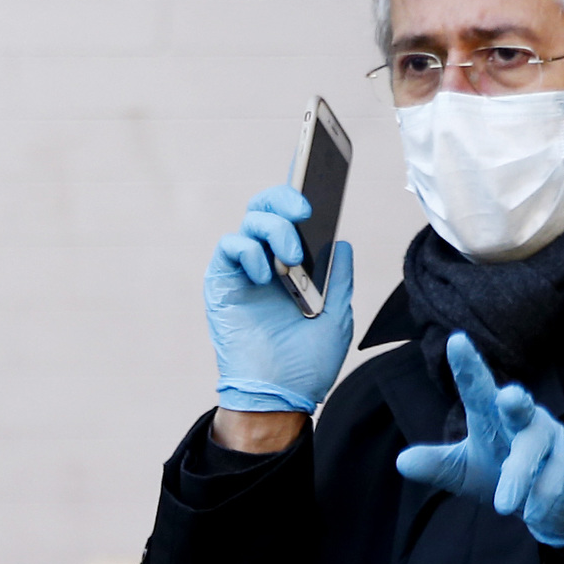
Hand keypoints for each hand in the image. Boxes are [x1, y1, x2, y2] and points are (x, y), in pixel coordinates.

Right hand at [206, 185, 354, 413]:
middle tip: (306, 211)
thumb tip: (342, 242)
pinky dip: (249, 252)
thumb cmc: (306, 364)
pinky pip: (229, 246)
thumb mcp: (337, 315)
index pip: (294, 219)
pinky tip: (265, 275)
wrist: (279, 396)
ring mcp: (242, 272)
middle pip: (268, 208)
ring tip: (293, 260)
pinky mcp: (222, 283)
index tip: (317, 167)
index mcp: (294, 266)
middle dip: (287, 199)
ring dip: (275, 231)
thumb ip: (339, 277)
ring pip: (250, 221)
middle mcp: (267, 262)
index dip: (299, 190)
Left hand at [392, 334, 563, 546]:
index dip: (467, 366)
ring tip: (504, 506)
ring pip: (535, 449)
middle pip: (520, 407)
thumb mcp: (465, 471)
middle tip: (510, 397)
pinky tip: (533, 512)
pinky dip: (542, 497)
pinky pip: (558, 476)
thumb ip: (437, 465)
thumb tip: (401, 462)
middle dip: (516, 402)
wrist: (556, 499)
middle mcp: (524, 419)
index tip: (456, 340)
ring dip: (519, 475)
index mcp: (492, 415)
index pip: (477, 388)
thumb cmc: (504, 470)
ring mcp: (552, 437)